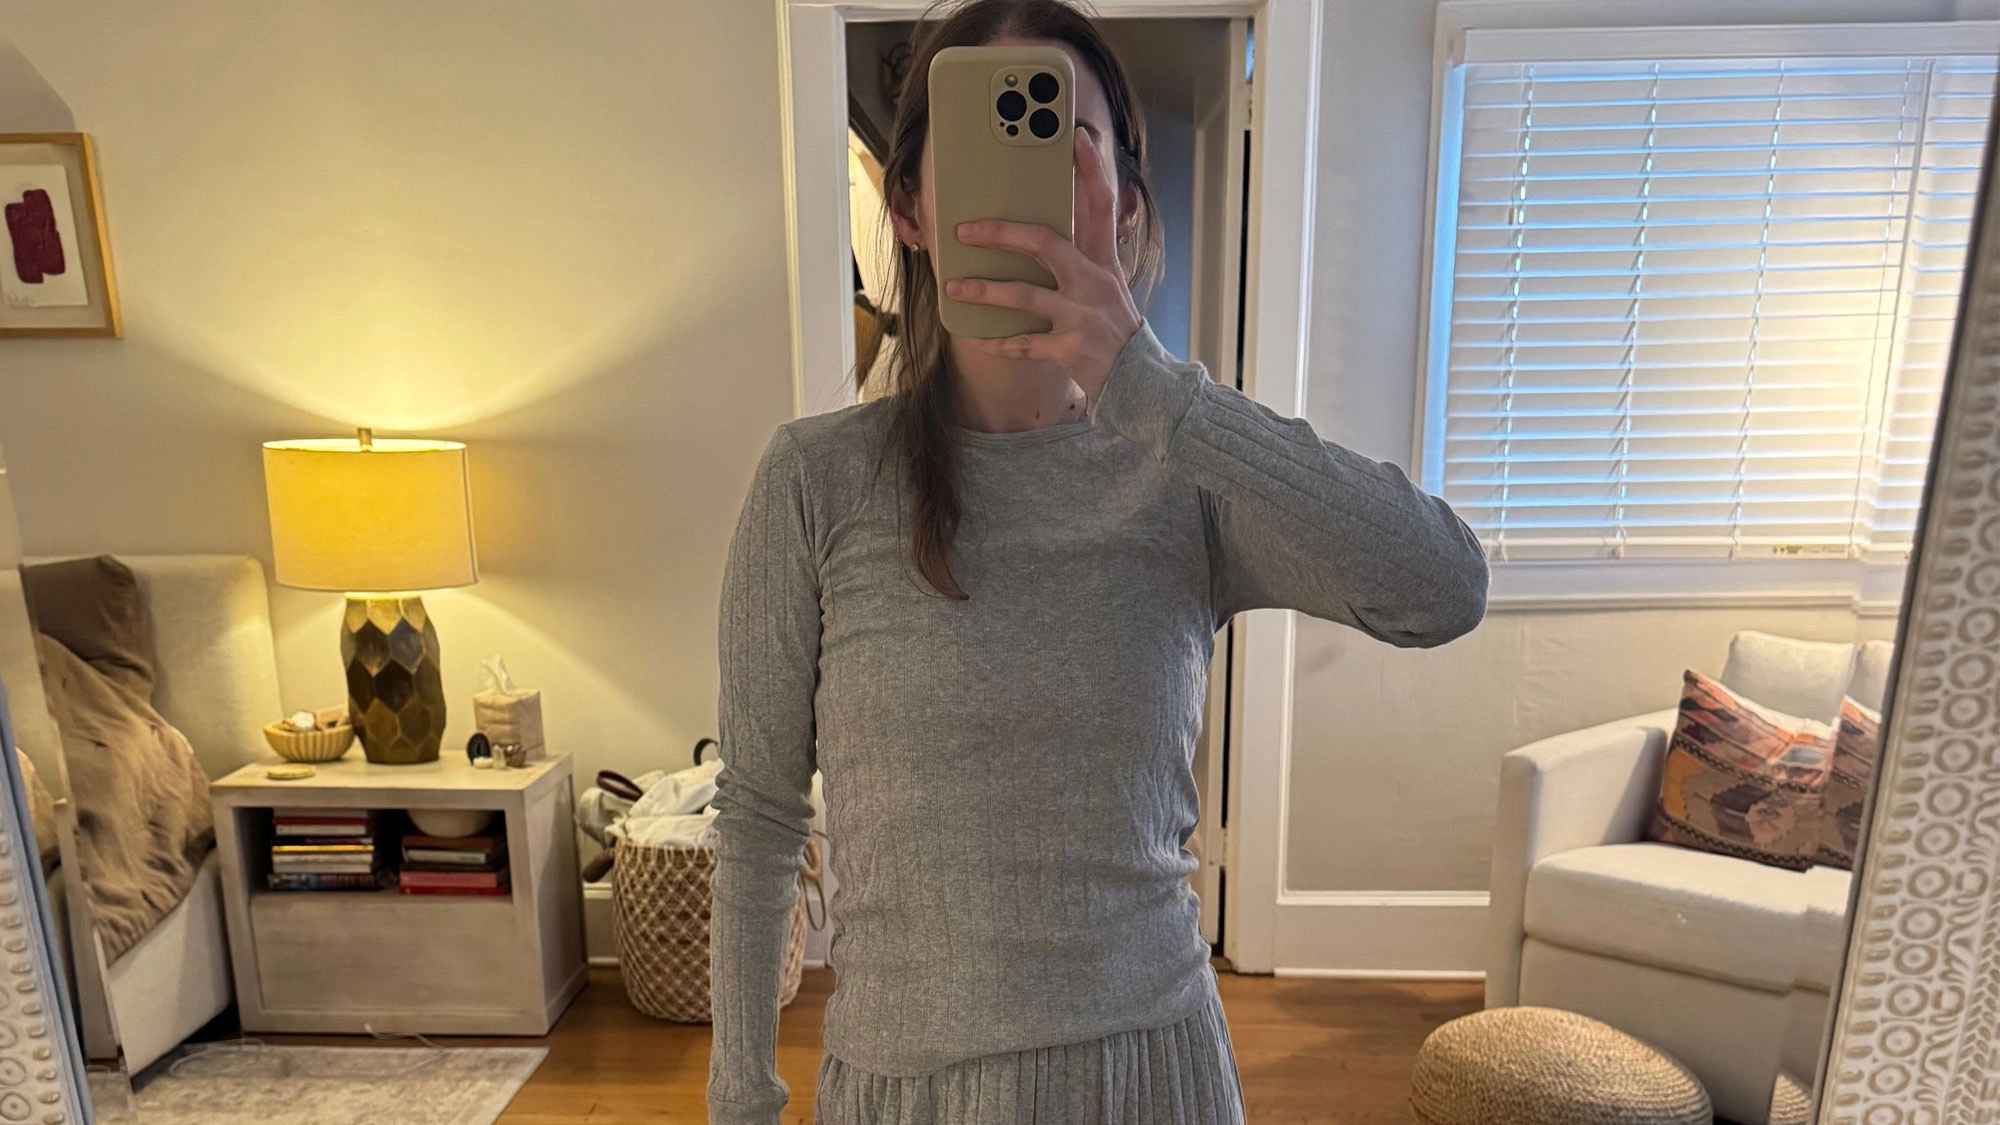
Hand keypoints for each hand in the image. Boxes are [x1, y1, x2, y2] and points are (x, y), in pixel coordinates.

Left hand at [945, 125, 1141, 402]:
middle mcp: (1093, 282)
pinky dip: (997, 344)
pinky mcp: (1069, 349)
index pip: (1102, 205)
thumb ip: (1084, 255)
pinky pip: (1023, 344)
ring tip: (953, 288)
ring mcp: (1081, 316)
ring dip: (984, 293)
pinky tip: (976, 339)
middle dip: (1001, 234)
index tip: (1077, 138)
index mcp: (1104, 261)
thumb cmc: (1114, 327)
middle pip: (1045, 243)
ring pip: (1024, 297)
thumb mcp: (1108, 284)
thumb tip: (1043, 230)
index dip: (1091, 170)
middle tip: (966, 230)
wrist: (1140, 379)